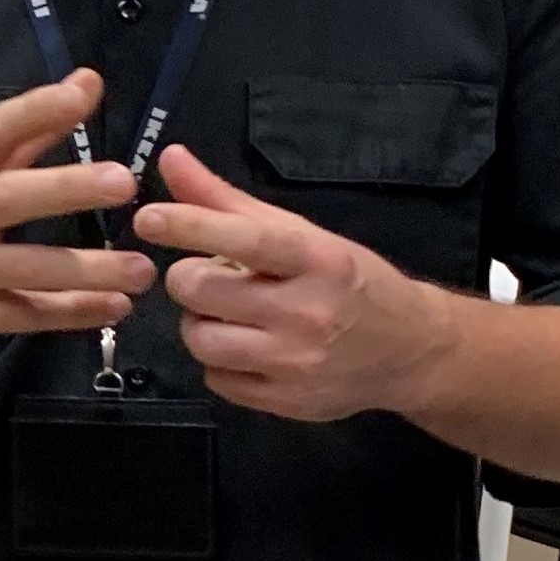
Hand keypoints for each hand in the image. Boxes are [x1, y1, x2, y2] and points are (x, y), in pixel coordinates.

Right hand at [0, 73, 153, 364]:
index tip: (84, 92)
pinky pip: (24, 315)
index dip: (36, 110)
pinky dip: (71, 314)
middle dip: (66, 189)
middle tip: (124, 183)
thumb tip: (87, 82)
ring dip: (86, 270)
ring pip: (25, 269)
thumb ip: (26, 135)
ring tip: (141, 270)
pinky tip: (113, 308)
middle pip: (9, 198)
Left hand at [133, 143, 448, 420]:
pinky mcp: (284, 402)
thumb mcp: (302, 233)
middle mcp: (309, 313)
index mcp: (318, 260)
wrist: (410, 351)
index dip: (191, 226)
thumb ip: (229, 201)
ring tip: (226, 313)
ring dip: (199, 322)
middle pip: (202, 292)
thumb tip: (170, 158)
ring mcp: (296, 363)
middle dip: (189, 279)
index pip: (245, 240)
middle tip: (208, 277)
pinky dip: (218, 360)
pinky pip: (214, 378)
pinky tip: (246, 346)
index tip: (148, 217)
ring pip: (200, 339)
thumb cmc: (349, 281)